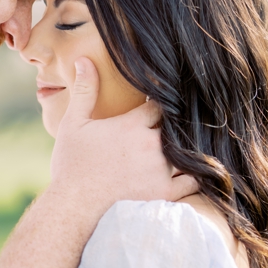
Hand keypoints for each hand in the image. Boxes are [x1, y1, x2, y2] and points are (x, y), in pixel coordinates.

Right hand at [49, 58, 196, 212]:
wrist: (73, 207)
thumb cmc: (71, 165)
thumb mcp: (73, 124)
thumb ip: (84, 91)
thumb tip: (84, 60)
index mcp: (133, 125)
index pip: (160, 105)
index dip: (160, 104)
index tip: (159, 107)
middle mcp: (152, 145)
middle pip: (176, 127)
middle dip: (174, 126)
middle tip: (172, 126)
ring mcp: (162, 170)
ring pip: (188, 152)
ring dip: (186, 149)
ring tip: (185, 147)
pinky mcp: (166, 193)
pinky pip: (193, 181)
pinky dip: (195, 175)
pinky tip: (191, 171)